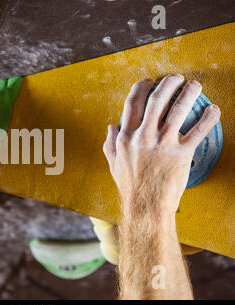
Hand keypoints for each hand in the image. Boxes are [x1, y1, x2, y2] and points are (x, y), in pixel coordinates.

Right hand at [103, 75, 220, 216]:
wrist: (145, 206)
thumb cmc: (130, 186)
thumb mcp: (114, 164)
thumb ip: (110, 143)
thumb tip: (111, 126)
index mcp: (126, 137)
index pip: (132, 104)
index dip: (140, 88)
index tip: (148, 81)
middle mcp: (143, 136)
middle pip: (156, 100)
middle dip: (167, 84)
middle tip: (176, 78)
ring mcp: (163, 144)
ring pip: (178, 109)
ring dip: (188, 93)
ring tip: (194, 85)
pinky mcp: (181, 153)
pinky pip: (198, 131)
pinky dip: (208, 118)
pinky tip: (214, 109)